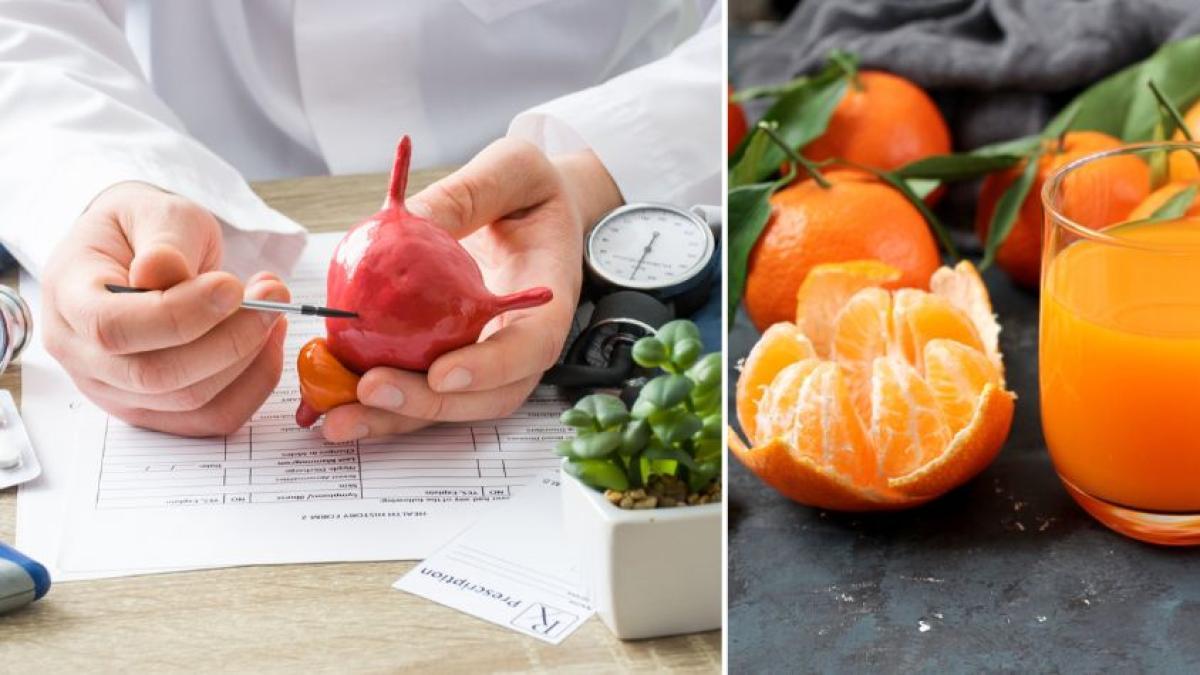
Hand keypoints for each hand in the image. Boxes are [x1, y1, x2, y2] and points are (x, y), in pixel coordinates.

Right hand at [43, 182, 289, 434]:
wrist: (140, 250)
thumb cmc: (144, 230)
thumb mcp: (153, 212)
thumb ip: (164, 241)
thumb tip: (162, 270)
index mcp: (68, 298)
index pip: (113, 328)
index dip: (181, 314)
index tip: (233, 286)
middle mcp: (81, 356)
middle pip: (156, 375)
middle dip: (229, 340)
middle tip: (273, 296)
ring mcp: (116, 391)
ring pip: (192, 401)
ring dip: (249, 357)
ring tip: (273, 308)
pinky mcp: (156, 409)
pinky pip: (213, 417)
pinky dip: (254, 383)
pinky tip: (269, 341)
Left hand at [321, 139, 622, 440]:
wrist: (538, 211)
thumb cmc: (534, 190)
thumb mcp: (512, 171)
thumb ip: (468, 195)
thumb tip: (411, 219)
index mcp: (549, 303)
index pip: (529, 349)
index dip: (489, 370)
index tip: (442, 372)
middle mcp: (521, 344)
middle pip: (484, 397)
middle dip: (427, 405)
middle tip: (371, 390)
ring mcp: (488, 359)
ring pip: (447, 404)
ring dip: (393, 417)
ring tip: (338, 416)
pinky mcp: (453, 359)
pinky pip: (419, 384)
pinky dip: (376, 398)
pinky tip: (331, 395)